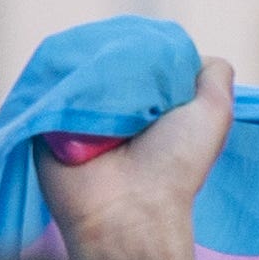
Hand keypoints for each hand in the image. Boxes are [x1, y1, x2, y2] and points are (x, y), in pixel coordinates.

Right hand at [41, 60, 233, 259]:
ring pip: (76, 67)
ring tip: (95, 80)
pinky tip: (69, 82)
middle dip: (113, 54)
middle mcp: (114, 106)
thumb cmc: (175, 163)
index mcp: (152, 102)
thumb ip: (213, 74)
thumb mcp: (214, 111)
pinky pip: (45, 85)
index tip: (148, 57)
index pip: (142, 54)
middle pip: (107, 56)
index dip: (145, 50)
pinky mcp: (45, 119)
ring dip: (84, 67)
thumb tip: (183, 51)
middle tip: (118, 69)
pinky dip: (56, 80)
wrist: (127, 209)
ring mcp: (78, 112)